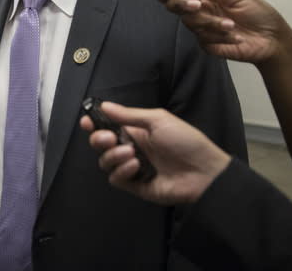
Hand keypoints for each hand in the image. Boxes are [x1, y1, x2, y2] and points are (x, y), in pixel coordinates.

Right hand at [79, 101, 230, 204]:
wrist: (204, 171)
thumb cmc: (186, 141)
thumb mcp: (158, 119)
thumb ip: (129, 115)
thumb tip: (105, 105)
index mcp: (136, 131)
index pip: (107, 126)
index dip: (94, 124)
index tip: (87, 121)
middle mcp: (131, 148)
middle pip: (101, 145)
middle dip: (99, 140)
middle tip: (109, 138)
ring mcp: (133, 168)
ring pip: (105, 163)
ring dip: (113, 156)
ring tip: (131, 154)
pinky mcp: (136, 186)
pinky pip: (117, 179)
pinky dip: (122, 172)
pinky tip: (135, 167)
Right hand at [153, 0, 291, 65]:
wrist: (273, 39)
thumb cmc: (260, 15)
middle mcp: (202, 14)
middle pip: (178, 9)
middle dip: (183, 5)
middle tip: (197, 5)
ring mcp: (204, 31)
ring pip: (193, 25)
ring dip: (213, 24)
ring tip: (233, 25)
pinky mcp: (209, 47)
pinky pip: (205, 40)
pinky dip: (221, 38)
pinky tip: (236, 38)